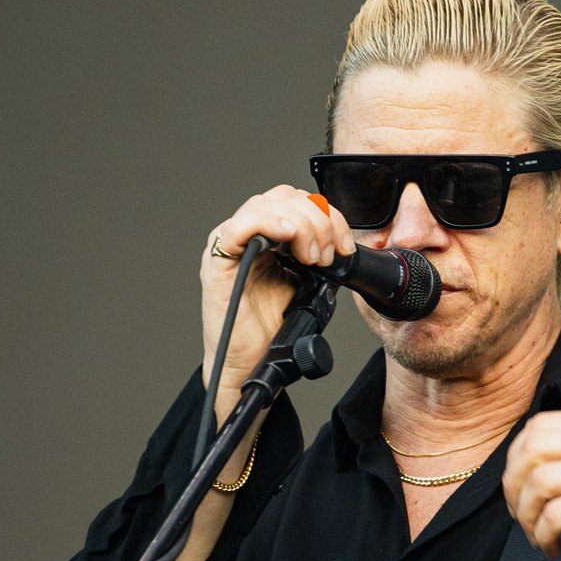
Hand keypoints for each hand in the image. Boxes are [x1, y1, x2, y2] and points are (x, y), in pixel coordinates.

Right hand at [200, 186, 355, 424]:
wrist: (250, 362)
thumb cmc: (270, 328)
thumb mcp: (306, 284)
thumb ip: (316, 257)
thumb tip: (340, 243)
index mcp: (269, 236)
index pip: (298, 201)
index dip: (327, 215)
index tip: (344, 245)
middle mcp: (248, 235)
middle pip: (285, 198)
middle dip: (318, 221)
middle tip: (326, 255)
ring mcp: (231, 246)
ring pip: (265, 205)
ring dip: (300, 225)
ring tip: (310, 258)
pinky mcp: (216, 263)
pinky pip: (236, 228)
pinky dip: (265, 223)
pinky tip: (286, 236)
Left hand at [501, 411, 560, 560]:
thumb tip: (512, 458)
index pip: (540, 425)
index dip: (516, 457)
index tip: (518, 488)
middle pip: (534, 447)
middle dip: (514, 485)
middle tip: (520, 513)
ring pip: (539, 481)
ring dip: (526, 514)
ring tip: (536, 534)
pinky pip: (553, 514)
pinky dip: (543, 535)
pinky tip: (553, 547)